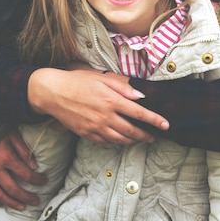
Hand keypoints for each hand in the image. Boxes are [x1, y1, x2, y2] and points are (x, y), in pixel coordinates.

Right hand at [0, 130, 46, 209]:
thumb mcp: (13, 135)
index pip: (25, 174)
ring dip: (10, 202)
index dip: (37, 179)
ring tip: (20, 206)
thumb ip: (23, 150)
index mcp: (6, 158)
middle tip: (35, 201)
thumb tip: (34, 165)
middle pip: (12, 188)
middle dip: (26, 196)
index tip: (44, 181)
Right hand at [28, 68, 168, 144]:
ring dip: (132, 140)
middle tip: (154, 136)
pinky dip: (116, 142)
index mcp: (112, 100)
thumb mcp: (102, 78)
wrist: (53, 93)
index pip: (139, 113)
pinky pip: (105, 141)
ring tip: (140, 139)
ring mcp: (95, 127)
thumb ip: (123, 87)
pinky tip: (121, 139)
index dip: (154, 120)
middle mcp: (105, 116)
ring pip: (119, 139)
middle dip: (146, 135)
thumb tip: (141, 95)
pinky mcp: (86, 134)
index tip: (166, 125)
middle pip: (131, 130)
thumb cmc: (79, 81)